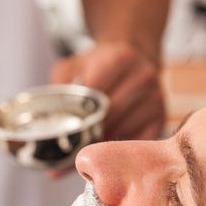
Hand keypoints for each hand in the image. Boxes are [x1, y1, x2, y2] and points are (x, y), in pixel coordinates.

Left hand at [50, 40, 165, 141]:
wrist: (136, 56)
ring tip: (88, 148)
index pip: (94, 94)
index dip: (76, 117)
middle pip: (109, 116)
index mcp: (119, 58)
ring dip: (102, 144)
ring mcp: (156, 97)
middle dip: (88, 135)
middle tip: (71, 149)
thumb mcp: (73, 66)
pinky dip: (120, 149)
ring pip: (123, 131)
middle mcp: (143, 76)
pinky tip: (108, 148)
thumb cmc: (99, 64)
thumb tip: (45, 137)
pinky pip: (138, 142)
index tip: (62, 137)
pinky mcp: (161, 116)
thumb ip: (58, 92)